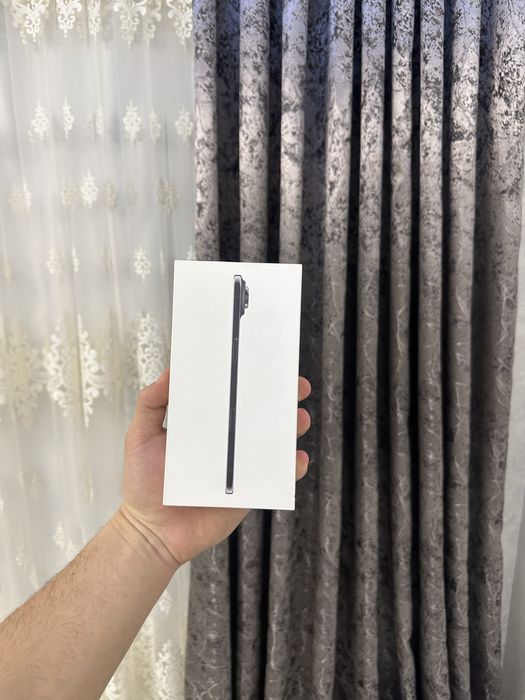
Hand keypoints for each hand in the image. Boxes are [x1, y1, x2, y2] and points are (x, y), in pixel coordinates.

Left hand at [120, 368, 311, 568]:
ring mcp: (240, 468)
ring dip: (291, 429)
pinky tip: (296, 459)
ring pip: (273, 444)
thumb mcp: (141, 436)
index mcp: (206, 426)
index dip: (249, 380)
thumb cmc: (143, 483)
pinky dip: (291, 469)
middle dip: (281, 399)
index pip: (232, 398)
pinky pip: (276, 479)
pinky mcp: (248, 492)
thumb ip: (151, 403)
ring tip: (298, 418)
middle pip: (260, 416)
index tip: (263, 362)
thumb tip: (170, 372)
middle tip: (295, 386)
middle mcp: (227, 444)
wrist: (152, 532)